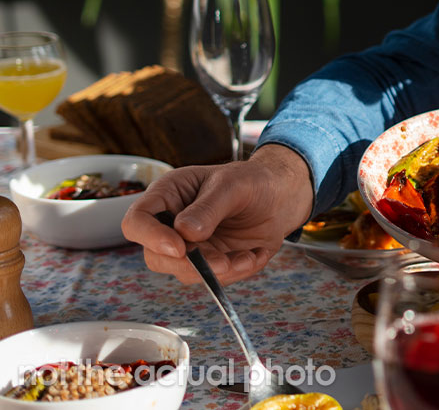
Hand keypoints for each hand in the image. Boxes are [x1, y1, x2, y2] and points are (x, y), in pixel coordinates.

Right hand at [121, 144, 313, 283]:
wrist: (280, 197)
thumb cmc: (251, 181)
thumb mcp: (232, 185)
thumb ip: (209, 207)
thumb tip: (185, 232)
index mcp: (168, 196)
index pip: (137, 221)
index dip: (151, 238)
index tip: (179, 248)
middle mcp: (172, 225)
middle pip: (156, 256)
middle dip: (190, 264)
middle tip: (223, 261)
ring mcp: (191, 247)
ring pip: (185, 273)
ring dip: (218, 271)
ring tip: (249, 256)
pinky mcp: (211, 262)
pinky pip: (215, 278)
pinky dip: (237, 272)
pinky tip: (257, 255)